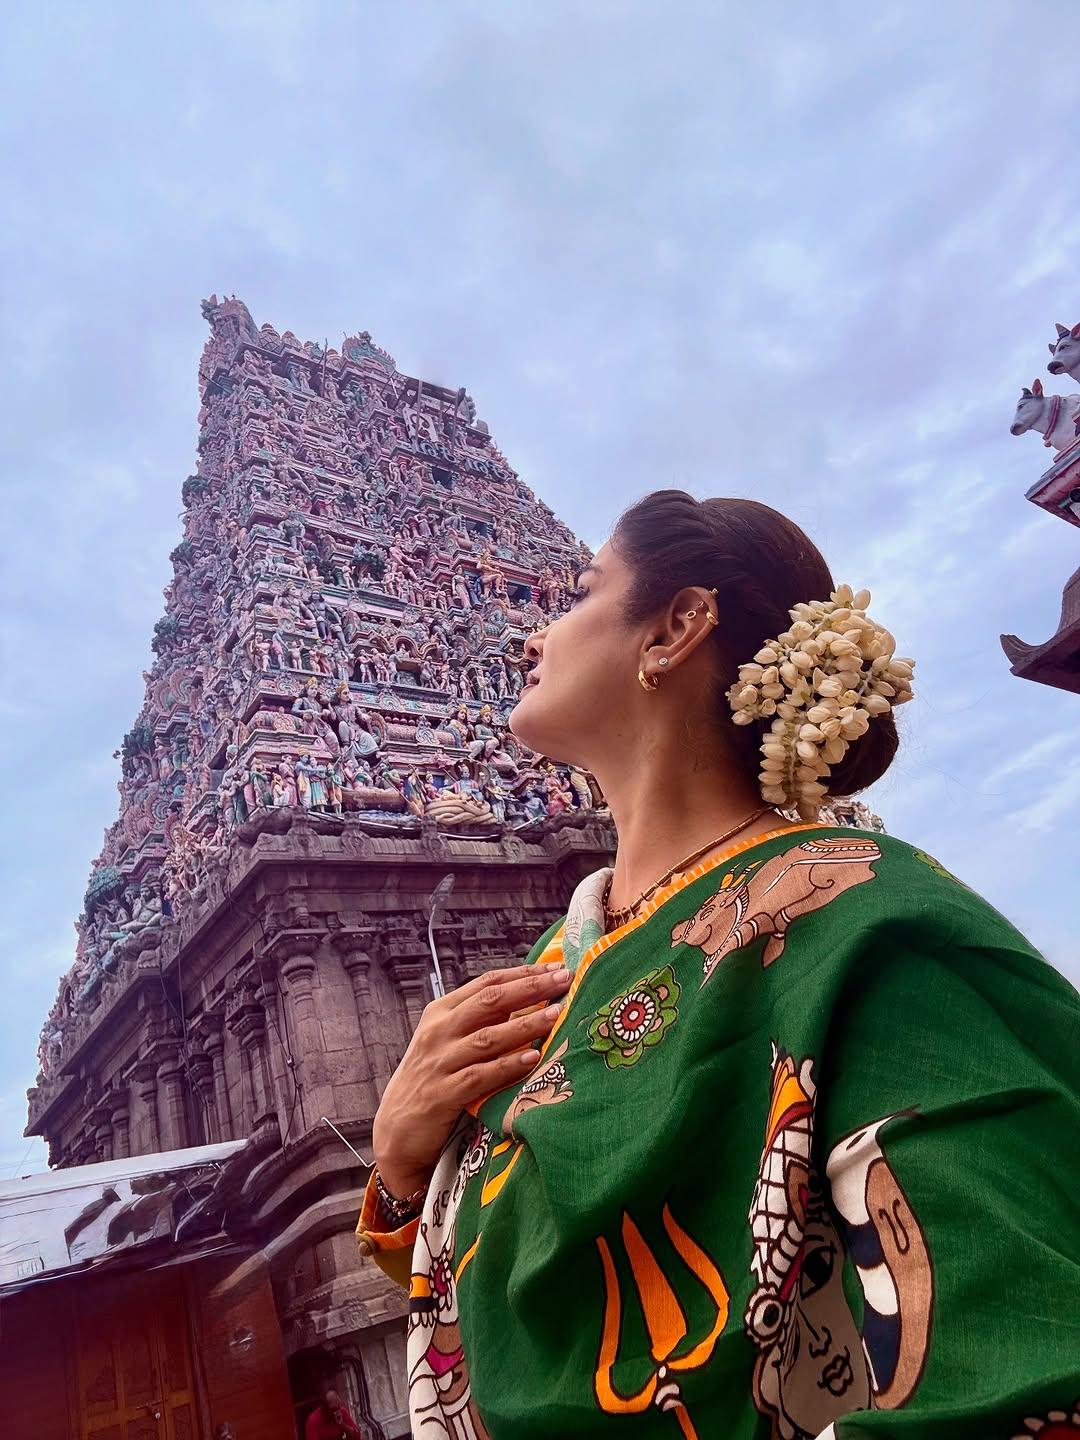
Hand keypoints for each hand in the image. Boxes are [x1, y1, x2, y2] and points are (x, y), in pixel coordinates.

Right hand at [373, 962, 571, 1198]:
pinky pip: (481, 1076)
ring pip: (488, 1037)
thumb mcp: (448, 1042)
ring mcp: (439, 1062)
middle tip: (563, 979)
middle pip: (490, 1002)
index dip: (521, 974)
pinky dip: (508, 1065)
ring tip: (556, 1015)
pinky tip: (533, 1057)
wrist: (397, 1130)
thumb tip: (529, 1000)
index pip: (486, 984)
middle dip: (530, 988)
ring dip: (526, 1024)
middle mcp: (438, 1032)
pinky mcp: (443, 1094)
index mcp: (440, 1012)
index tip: (553, 967)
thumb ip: (480, 1022)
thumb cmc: (432, 1080)